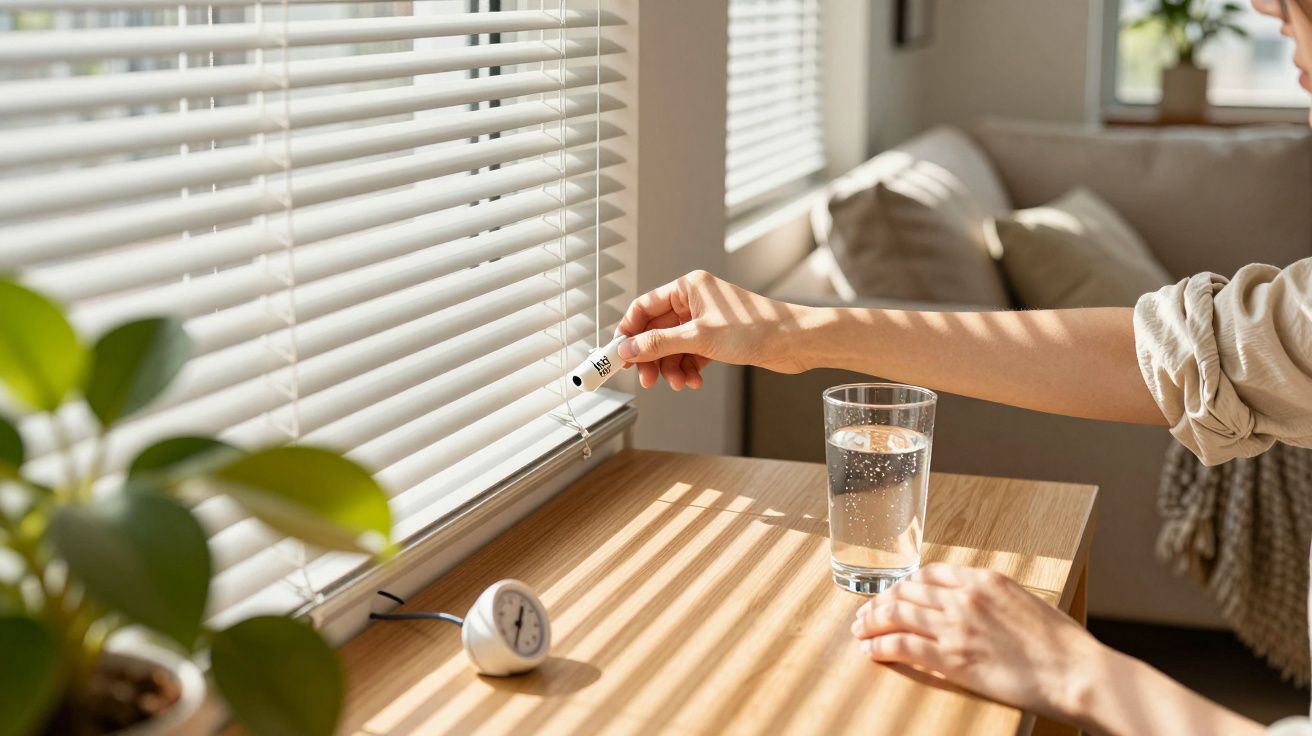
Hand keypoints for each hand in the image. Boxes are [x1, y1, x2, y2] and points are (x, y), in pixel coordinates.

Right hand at [617, 270, 814, 389]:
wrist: (795, 342)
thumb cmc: (755, 328)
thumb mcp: (699, 338)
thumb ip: (659, 344)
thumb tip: (628, 349)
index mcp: (688, 287)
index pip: (644, 307)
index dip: (628, 331)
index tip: (618, 354)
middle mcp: (695, 301)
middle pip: (656, 330)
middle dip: (651, 357)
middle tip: (646, 380)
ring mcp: (706, 320)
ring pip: (673, 346)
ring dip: (672, 368)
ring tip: (679, 384)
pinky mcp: (717, 338)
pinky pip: (690, 354)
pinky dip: (688, 369)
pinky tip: (694, 381)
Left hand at [850, 563, 1105, 724]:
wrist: (1075, 671)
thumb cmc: (1061, 645)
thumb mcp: (1024, 604)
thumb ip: (994, 600)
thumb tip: (977, 607)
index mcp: (983, 580)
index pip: (929, 573)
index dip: (905, 584)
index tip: (894, 594)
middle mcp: (964, 597)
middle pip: (906, 591)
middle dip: (881, 601)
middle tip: (867, 613)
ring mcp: (955, 626)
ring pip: (897, 613)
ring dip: (872, 621)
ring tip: (860, 629)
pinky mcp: (952, 657)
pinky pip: (902, 645)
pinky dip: (880, 646)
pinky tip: (870, 651)